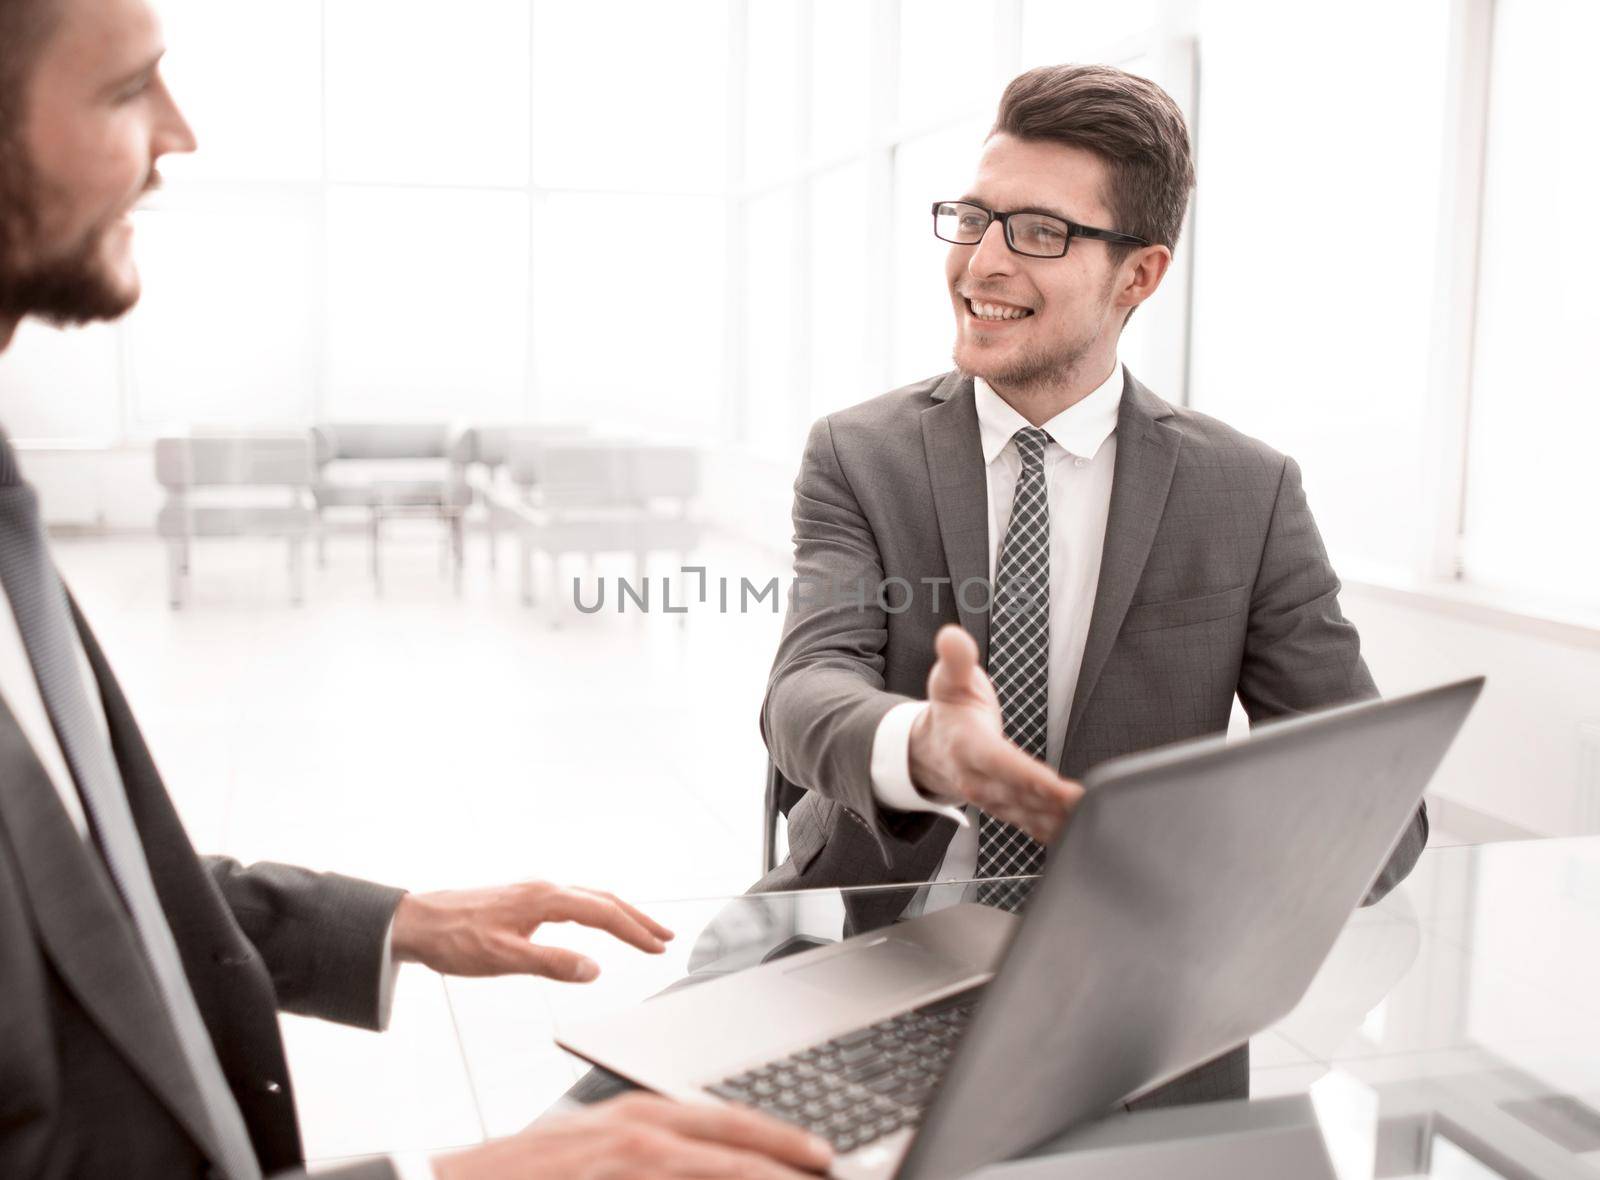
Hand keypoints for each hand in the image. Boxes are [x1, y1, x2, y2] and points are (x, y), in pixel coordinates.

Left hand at [391, 882, 673, 982]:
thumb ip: (552, 963)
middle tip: (665, 938)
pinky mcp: (524, 899)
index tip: (658, 948)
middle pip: (604, 899)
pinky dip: (598, 910)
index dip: (633, 931)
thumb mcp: (504, 958)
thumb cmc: (453, 940)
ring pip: (590, 898)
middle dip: (637, 918)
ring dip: (620, 913)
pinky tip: (597, 920)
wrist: (415, 922)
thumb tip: (594, 969)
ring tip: (642, 931)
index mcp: (546, 898)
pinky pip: (574, 900)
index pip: (603, 912)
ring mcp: (535, 891)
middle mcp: (545, 888)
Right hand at [432, 1092, 832, 1179]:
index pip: (726, 1121)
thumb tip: (690, 1166)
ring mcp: (628, 1157)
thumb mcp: (599, 1157)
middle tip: (832, 1165)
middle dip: (788, 1155)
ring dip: (764, 1174)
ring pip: (719, 1165)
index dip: (776, 1137)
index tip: (815, 1151)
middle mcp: (640, 1129)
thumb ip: (649, 1159)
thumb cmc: (528, 1176)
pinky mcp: (612, 1177)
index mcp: (637, 1116)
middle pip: (735, 1138)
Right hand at [908, 624, 1083, 844]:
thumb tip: (951, 636)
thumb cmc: (948, 712)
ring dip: (1060, 820)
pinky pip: (1030, 823)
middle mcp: (977, 780)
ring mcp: (991, 800)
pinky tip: (1078, 829)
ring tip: (1093, 819)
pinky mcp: (1004, 809)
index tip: (1061, 788)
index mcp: (967, 747)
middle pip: (1020, 796)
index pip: (1001, 764)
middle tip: (1092, 805)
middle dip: (1055, 804)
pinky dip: (1053, 829)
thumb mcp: (948, 680)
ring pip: (1028, 815)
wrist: (928, 750)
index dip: (1031, 778)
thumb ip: (956, 659)